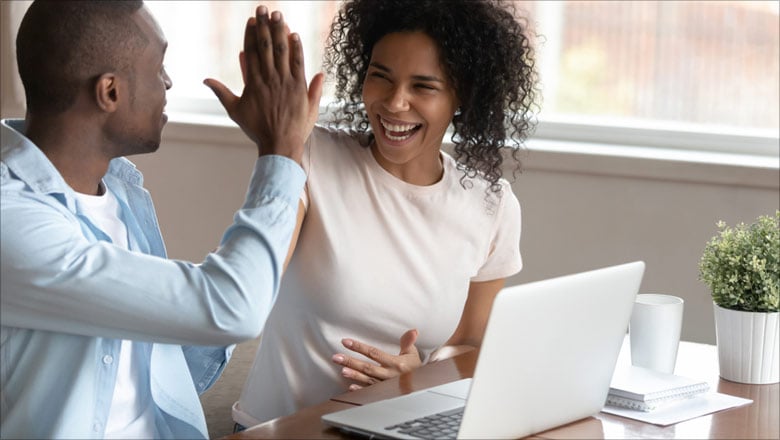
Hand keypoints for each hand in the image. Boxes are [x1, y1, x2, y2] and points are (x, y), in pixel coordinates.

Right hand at [204, 6, 322, 161]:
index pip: (251, 52)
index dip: (251, 34)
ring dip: (280, 31)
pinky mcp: (299, 88)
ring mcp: (284, 82)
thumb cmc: (257, 130)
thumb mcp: (235, 111)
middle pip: (266, 46)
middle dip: (264, 25)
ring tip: (278, 15)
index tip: (252, 19)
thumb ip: (221, 93)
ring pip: (282, 51)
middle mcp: (268, 79)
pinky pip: (298, 63)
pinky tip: (294, 35)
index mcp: (252, 83)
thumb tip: (205, 80)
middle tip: (264, 8)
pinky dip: (297, 49)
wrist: (279, 145)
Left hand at [332, 329, 421, 390]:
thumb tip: (413, 331)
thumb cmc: (414, 367)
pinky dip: (361, 390)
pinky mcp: (383, 392)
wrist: (421, 386)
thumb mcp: (412, 353)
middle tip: (336, 357)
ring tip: (342, 370)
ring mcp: (385, 385)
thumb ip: (408, 341)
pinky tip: (351, 387)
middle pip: (367, 367)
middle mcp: (389, 375)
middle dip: (351, 362)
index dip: (359, 347)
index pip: (374, 353)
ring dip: (354, 375)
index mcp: (396, 363)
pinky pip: (371, 392)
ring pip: (367, 379)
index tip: (346, 341)